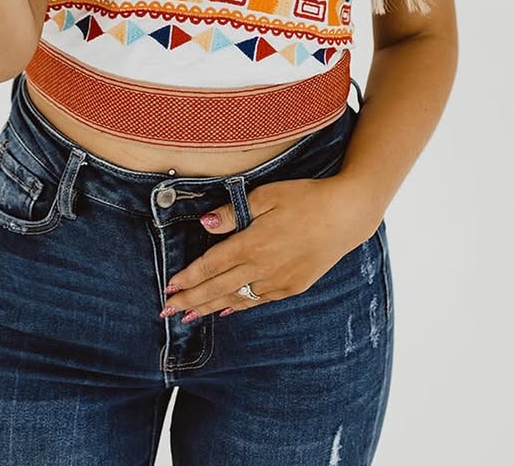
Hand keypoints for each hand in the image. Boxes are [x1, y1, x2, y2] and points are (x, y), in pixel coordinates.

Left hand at [159, 176, 371, 320]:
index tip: (169, 287)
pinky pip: (258, 301)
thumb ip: (233, 212)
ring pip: (236, 299)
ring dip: (210, 308)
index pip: (211, 265)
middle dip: (190, 301)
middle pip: (218, 288)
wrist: (346, 216)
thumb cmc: (305, 198)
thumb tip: (205, 225)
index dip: (188, 278)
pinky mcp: (292, 286)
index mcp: (252, 243)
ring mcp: (278, 281)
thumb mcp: (267, 195)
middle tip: (167, 312)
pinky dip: (239, 307)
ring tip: (189, 317)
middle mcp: (261, 267)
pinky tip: (227, 311)